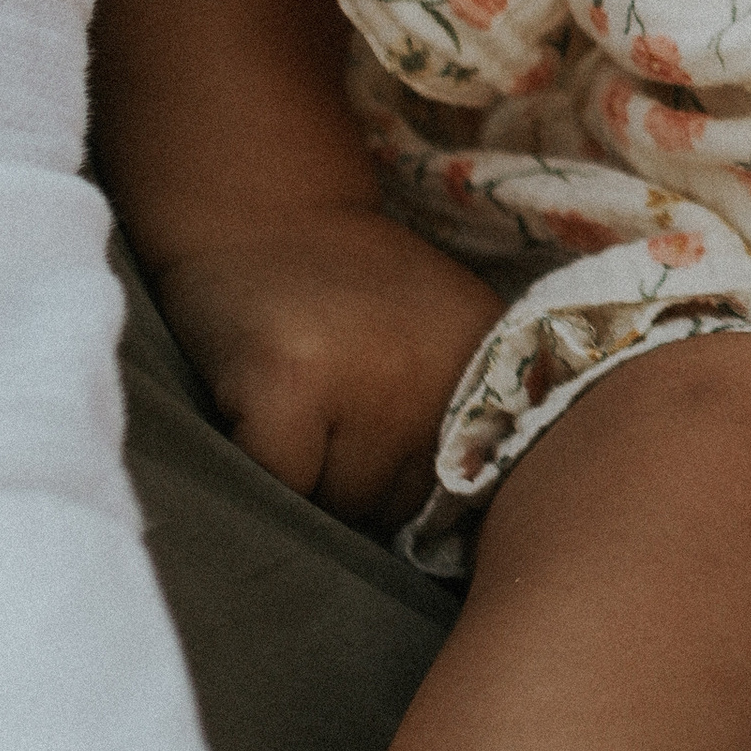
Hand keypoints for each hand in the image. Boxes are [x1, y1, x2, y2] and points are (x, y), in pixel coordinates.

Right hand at [155, 208, 501, 530]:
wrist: (267, 206)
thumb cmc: (351, 292)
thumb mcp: (443, 339)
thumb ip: (461, 423)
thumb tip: (455, 544)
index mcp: (493, 369)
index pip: (472, 496)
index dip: (426, 499)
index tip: (397, 470)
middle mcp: (439, 374)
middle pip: (401, 508)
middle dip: (364, 486)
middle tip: (331, 415)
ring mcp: (366, 378)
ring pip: (344, 506)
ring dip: (313, 483)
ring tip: (300, 410)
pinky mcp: (289, 383)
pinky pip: (280, 484)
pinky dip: (260, 470)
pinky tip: (257, 410)